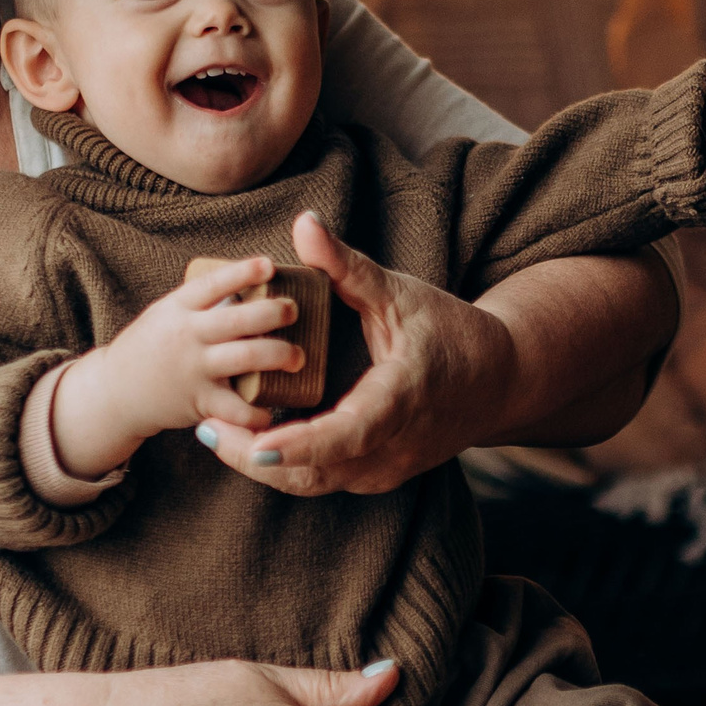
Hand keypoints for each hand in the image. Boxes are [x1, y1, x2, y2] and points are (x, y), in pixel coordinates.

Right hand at [52, 255, 298, 479]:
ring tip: (298, 357)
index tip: (268, 264)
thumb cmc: (152, 346)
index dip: (243, 272)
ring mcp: (193, 368)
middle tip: (294, 311)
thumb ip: (203, 301)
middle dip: (274, 313)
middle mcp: (187, 334)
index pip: (213, 284)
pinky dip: (257, 412)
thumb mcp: (167, 312)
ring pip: (245, 357)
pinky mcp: (198, 401)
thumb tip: (253, 281)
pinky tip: (274, 410)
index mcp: (179, 307)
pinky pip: (235, 407)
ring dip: (278, 354)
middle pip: (238, 319)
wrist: (115, 391)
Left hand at [198, 210, 515, 496]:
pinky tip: (253, 438)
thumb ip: (346, 265)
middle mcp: (394, 445)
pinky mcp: (380, 475)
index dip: (299, 443)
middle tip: (206, 428)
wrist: (499, 378)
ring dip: (265, 464)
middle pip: (315, 471)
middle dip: (255, 457)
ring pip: (315, 483)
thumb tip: (304, 222)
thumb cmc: (448, 330)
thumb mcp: (399, 293)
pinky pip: (326, 479)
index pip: (345, 434)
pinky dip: (288, 464)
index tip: (253, 443)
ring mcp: (387, 468)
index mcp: (399, 398)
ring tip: (216, 433)